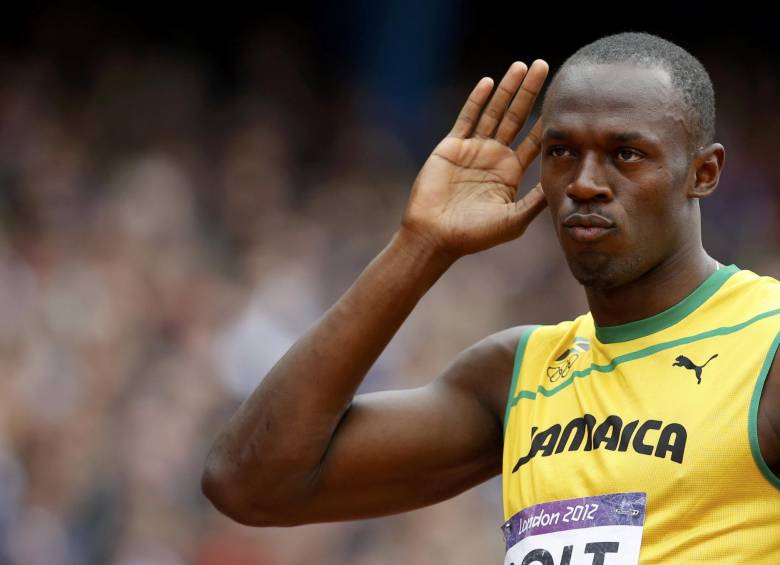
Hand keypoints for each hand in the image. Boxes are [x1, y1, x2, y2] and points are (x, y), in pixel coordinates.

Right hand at [399, 60, 548, 258]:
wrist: (435, 235)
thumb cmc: (474, 235)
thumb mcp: (514, 220)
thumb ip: (536, 200)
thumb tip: (564, 183)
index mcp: (509, 174)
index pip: (533, 141)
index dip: (547, 120)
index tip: (563, 100)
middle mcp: (493, 158)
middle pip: (516, 117)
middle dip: (530, 92)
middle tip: (544, 65)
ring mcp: (472, 150)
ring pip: (494, 112)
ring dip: (507, 89)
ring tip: (521, 66)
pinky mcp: (451, 147)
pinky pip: (467, 119)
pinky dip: (477, 100)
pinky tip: (489, 82)